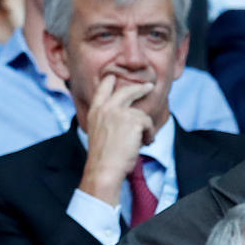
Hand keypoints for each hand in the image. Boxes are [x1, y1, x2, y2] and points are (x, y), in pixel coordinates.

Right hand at [79, 74, 154, 205]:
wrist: (104, 168)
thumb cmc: (102, 157)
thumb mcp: (98, 132)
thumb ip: (107, 119)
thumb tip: (126, 114)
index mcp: (95, 111)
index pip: (103, 87)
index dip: (109, 81)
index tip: (113, 76)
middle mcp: (106, 108)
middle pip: (126, 90)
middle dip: (139, 88)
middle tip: (149, 87)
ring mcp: (120, 113)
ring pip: (141, 114)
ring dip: (145, 128)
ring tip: (143, 140)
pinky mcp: (133, 120)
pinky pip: (148, 124)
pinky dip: (149, 135)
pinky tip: (144, 144)